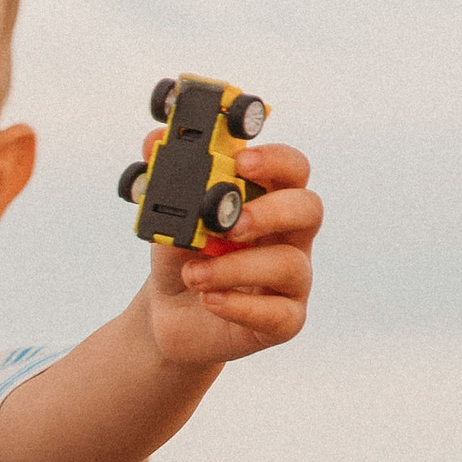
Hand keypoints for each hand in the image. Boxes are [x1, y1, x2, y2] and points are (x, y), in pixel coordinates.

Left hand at [144, 135, 320, 368]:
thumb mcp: (168, 218)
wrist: (167, 314)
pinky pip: (279, 314)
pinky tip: (209, 299)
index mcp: (269, 200)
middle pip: (309, 209)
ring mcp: (292, 279)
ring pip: (289, 265)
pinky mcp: (285, 319)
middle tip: (230, 225)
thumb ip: (165, 182)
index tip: (241, 162)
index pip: (292, 169)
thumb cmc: (181, 256)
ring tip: (193, 274)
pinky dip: (239, 306)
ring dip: (236, 268)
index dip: (274, 161)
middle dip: (271, 212)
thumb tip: (152, 142)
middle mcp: (289, 236)